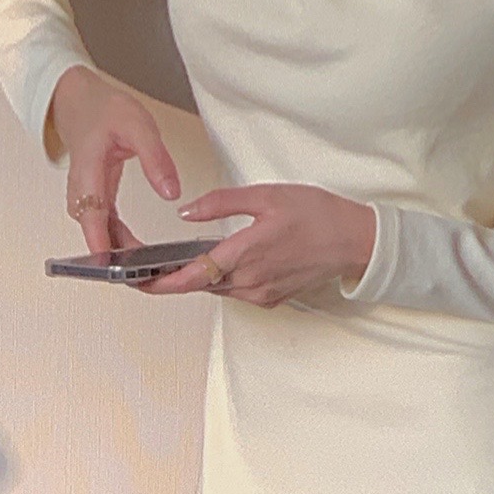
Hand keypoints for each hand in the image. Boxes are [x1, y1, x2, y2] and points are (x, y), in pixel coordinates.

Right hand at [50, 64, 181, 253]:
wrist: (79, 102)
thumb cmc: (103, 111)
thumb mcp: (139, 126)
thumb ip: (156, 159)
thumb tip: (171, 193)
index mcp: (88, 170)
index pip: (91, 213)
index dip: (99, 243)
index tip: (111, 266)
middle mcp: (81, 189)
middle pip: (94, 232)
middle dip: (114, 258)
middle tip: (144, 275)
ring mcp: (85, 196)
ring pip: (98, 233)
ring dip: (118, 252)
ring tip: (147, 270)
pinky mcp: (93, 199)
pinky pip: (103, 226)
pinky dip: (118, 241)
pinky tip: (138, 253)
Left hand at [138, 184, 376, 307]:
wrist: (356, 240)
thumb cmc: (317, 214)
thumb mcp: (266, 195)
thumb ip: (221, 203)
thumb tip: (186, 212)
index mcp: (246, 254)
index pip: (192, 276)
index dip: (161, 282)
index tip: (137, 280)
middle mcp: (251, 282)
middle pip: (200, 284)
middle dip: (173, 277)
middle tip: (147, 265)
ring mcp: (262, 293)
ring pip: (217, 288)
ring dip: (198, 277)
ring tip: (175, 262)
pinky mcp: (272, 297)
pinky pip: (236, 291)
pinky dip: (221, 279)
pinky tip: (217, 263)